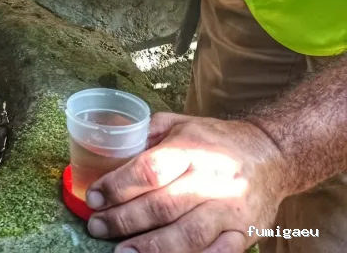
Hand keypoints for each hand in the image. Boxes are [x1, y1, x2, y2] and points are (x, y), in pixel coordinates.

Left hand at [85, 113, 289, 252]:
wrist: (270, 154)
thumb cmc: (214, 140)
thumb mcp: (179, 123)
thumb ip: (145, 136)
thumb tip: (108, 151)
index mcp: (191, 148)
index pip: (148, 170)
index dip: (117, 186)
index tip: (94, 197)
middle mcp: (212, 179)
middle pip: (162, 206)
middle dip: (123, 220)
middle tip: (97, 226)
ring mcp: (230, 209)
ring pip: (186, 235)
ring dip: (150, 248)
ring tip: (121, 252)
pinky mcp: (245, 233)